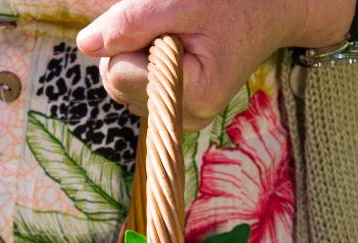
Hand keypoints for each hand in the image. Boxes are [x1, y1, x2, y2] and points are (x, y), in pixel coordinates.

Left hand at [76, 0, 350, 130]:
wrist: (273, 9)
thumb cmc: (234, 1)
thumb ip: (133, 21)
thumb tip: (85, 44)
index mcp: (192, 95)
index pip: (118, 72)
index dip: (132, 37)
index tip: (167, 20)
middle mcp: (184, 117)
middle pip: (115, 82)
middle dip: (130, 45)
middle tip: (171, 23)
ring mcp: (178, 117)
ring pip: (120, 84)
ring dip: (136, 50)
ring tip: (177, 32)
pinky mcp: (173, 109)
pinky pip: (134, 85)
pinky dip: (143, 60)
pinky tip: (174, 46)